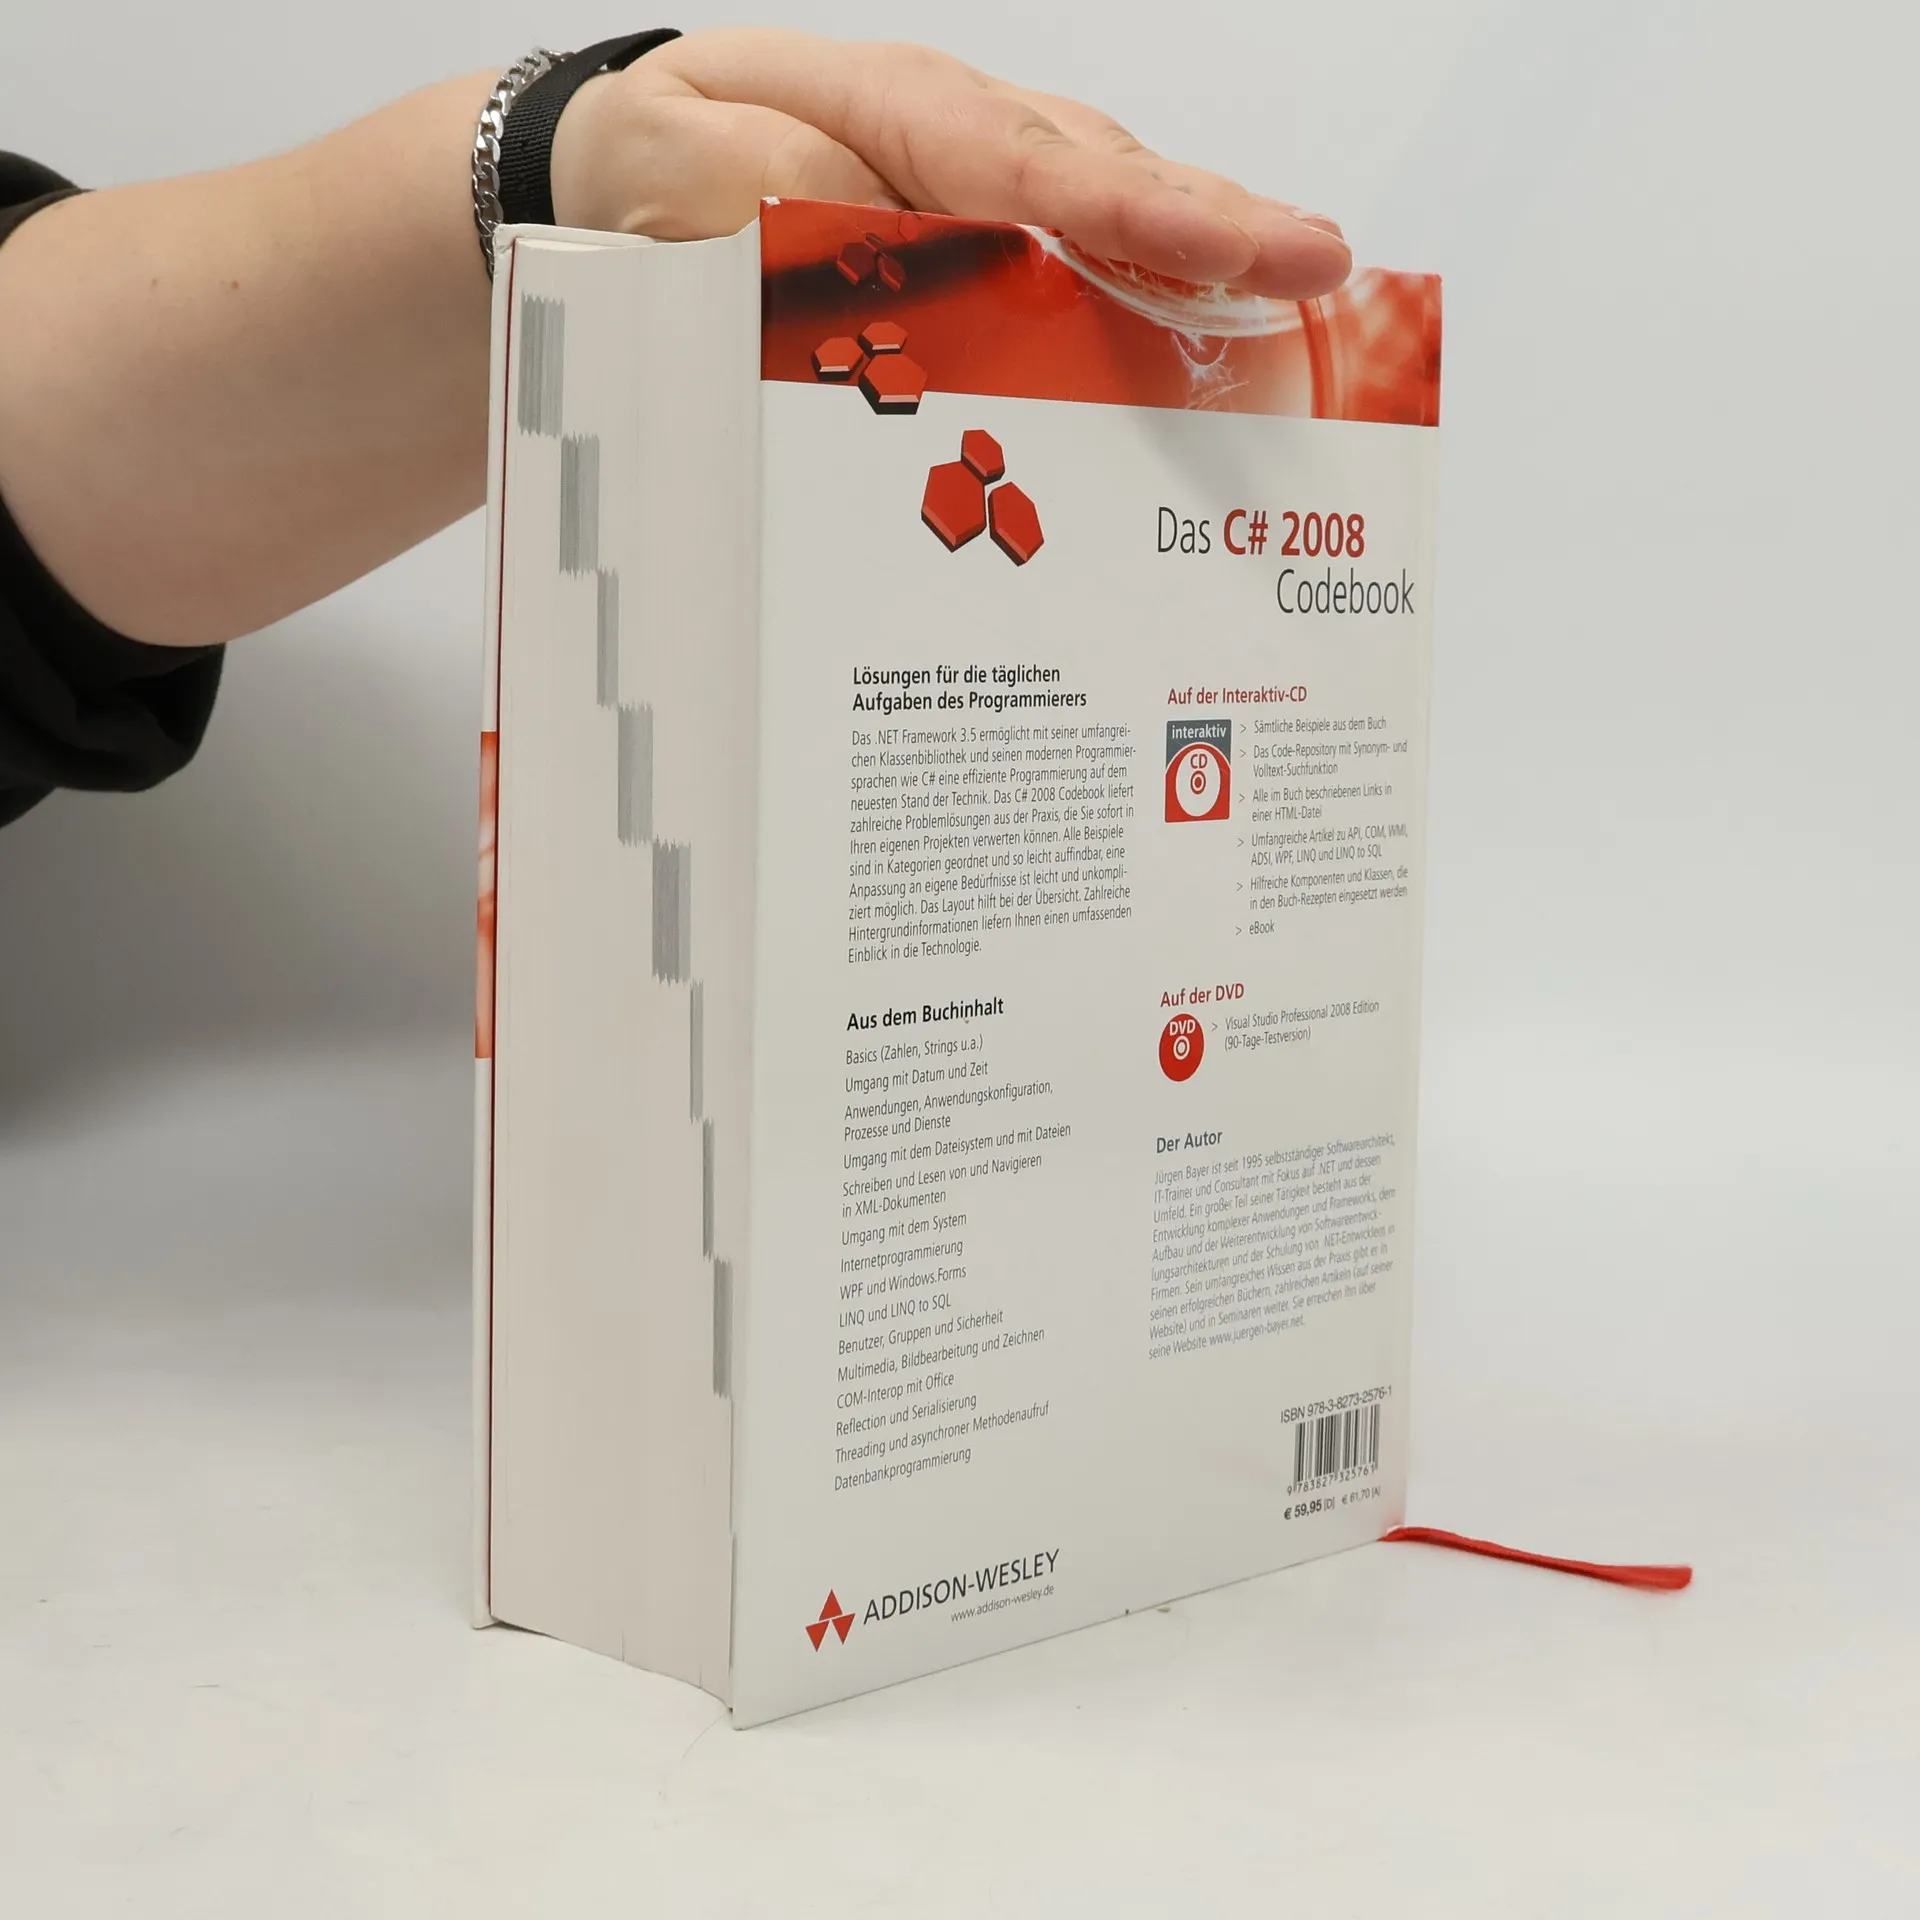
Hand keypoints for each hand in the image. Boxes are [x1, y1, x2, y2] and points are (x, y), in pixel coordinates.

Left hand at [551, 29, 1349, 299]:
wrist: (624, 174)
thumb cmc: (659, 156)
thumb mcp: (683, 166)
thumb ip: (772, 202)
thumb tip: (862, 251)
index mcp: (903, 116)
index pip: (1046, 172)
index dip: (1153, 216)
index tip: (1253, 246)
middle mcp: (965, 155)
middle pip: (1113, 189)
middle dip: (1219, 231)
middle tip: (1322, 271)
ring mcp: (979, 208)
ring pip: (1109, 232)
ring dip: (1200, 276)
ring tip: (1298, 310)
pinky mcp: (976, 263)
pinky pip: (1068, 284)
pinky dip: (1137, 315)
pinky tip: (1197, 356)